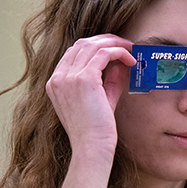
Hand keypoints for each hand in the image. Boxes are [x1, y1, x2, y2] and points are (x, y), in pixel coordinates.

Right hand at [45, 34, 137, 155]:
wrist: (92, 147)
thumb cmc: (97, 131)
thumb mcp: (102, 100)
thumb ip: (108, 81)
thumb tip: (121, 64)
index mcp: (55, 83)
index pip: (73, 53)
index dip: (95, 47)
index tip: (114, 50)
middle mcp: (58, 77)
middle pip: (81, 44)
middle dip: (105, 40)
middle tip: (125, 45)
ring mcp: (68, 77)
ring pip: (92, 45)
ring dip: (114, 43)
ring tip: (131, 49)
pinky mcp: (84, 78)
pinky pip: (104, 53)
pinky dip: (119, 52)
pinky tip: (131, 60)